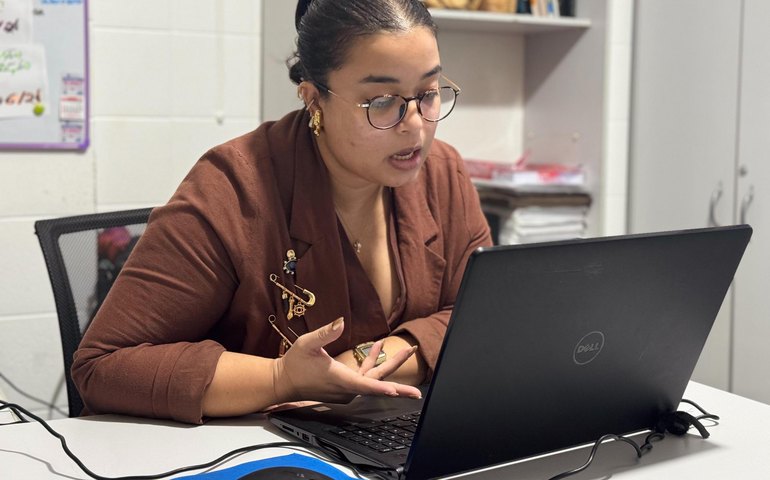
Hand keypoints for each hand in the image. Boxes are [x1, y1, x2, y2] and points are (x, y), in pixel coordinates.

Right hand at [271, 317, 420, 404]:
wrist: (284, 382)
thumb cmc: (294, 363)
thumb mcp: (307, 343)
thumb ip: (325, 333)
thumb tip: (340, 322)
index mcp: (340, 380)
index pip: (366, 386)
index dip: (383, 388)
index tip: (398, 391)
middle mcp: (347, 389)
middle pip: (378, 383)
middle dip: (399, 379)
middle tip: (416, 379)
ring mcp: (347, 390)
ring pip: (374, 380)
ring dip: (388, 364)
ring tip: (406, 350)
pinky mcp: (345, 387)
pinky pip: (365, 377)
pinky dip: (373, 363)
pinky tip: (376, 347)